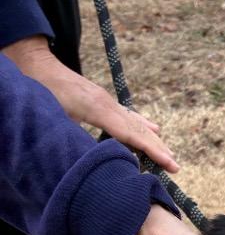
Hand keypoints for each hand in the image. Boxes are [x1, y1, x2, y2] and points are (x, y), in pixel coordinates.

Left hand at [3, 36, 177, 172]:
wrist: (37, 67)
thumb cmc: (43, 95)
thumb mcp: (58, 120)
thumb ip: (79, 139)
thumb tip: (98, 160)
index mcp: (99, 110)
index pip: (130, 134)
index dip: (150, 150)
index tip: (167, 163)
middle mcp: (108, 104)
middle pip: (139, 130)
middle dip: (159, 149)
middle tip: (176, 167)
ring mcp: (107, 100)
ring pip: (135, 123)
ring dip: (153, 140)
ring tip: (169, 155)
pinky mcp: (103, 100)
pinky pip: (127, 116)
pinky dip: (142, 125)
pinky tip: (154, 129)